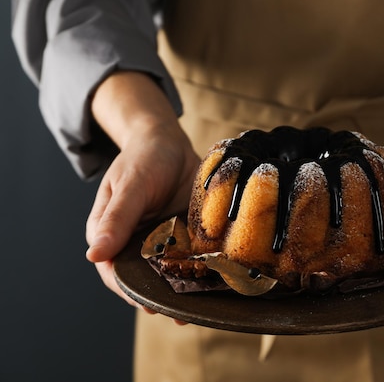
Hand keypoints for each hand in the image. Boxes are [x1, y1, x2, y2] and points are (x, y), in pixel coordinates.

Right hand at [84, 72, 199, 313]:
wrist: (168, 141)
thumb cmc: (142, 159)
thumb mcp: (128, 186)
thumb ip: (116, 219)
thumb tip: (94, 255)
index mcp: (111, 233)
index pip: (116, 272)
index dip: (131, 291)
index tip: (149, 307)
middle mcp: (136, 242)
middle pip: (145, 277)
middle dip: (162, 296)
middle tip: (181, 316)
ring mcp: (162, 239)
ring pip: (170, 270)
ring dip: (184, 286)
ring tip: (201, 305)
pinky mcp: (184, 233)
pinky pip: (191, 254)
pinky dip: (201, 267)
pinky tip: (215, 279)